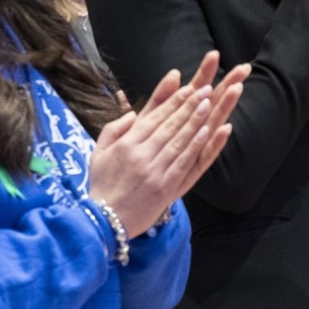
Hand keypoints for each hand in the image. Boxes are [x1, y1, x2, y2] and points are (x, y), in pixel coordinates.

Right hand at [88, 52, 248, 236]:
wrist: (103, 221)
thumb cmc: (102, 185)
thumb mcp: (99, 153)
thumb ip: (114, 129)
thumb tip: (134, 114)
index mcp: (126, 144)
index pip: (154, 117)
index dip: (173, 101)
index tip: (189, 88)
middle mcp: (140, 154)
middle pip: (169, 124)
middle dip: (189, 105)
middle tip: (206, 88)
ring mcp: (154, 170)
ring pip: (179, 140)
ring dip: (195, 120)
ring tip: (210, 103)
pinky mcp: (165, 186)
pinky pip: (183, 162)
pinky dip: (196, 145)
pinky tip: (208, 132)